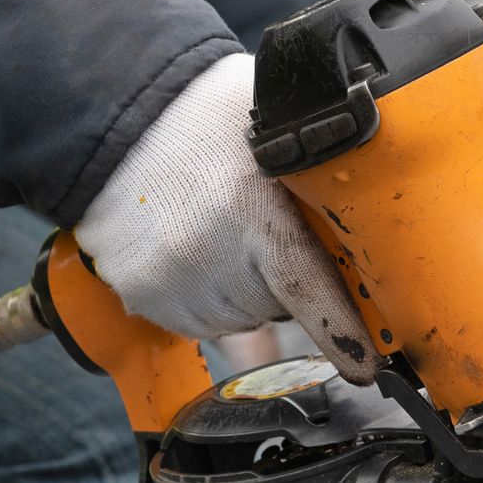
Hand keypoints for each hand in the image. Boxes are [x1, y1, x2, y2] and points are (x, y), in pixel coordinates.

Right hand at [76, 55, 381, 383]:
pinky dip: (207, 298)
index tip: (365, 365)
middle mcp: (206, 252)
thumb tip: (366, 230)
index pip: (307, 287)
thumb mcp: (271, 129)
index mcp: (249, 207)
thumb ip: (318, 176)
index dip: (341, 332)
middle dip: (285, 282)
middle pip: (277, 308)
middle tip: (265, 229)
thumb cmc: (203, 116)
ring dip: (243, 293)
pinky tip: (197, 250)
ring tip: (223, 232)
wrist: (116, 118)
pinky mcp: (141, 294)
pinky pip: (195, 323)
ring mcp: (169, 279)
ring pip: (237, 320)